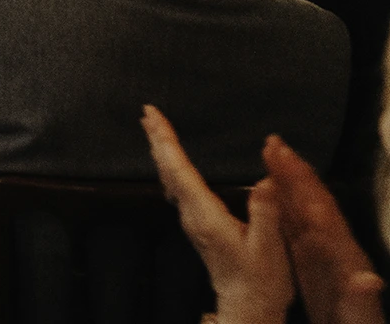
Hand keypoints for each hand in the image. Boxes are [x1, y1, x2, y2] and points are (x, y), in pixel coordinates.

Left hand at [142, 105, 292, 323]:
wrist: (249, 307)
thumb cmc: (262, 280)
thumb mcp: (270, 247)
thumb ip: (266, 211)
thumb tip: (265, 179)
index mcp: (205, 215)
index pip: (179, 171)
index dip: (166, 141)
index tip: (153, 116)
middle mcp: (192, 215)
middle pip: (169, 170)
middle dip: (158, 139)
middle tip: (147, 112)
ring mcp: (192, 221)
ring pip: (170, 178)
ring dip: (162, 151)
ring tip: (154, 129)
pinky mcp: (198, 225)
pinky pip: (177, 187)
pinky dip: (172, 167)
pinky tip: (171, 162)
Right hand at [262, 134, 384, 323]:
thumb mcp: (362, 321)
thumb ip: (363, 301)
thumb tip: (368, 279)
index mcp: (344, 257)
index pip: (321, 213)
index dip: (304, 184)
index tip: (285, 156)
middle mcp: (333, 249)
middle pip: (310, 203)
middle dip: (293, 172)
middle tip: (272, 143)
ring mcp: (321, 256)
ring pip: (300, 212)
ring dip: (285, 183)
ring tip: (268, 158)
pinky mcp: (308, 267)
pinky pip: (291, 230)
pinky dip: (279, 209)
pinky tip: (266, 198)